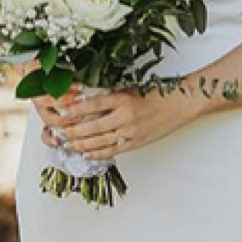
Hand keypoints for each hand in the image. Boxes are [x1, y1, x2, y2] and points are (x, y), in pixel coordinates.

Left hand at [32, 83, 198, 160]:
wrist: (180, 104)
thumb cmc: (158, 93)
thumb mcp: (133, 89)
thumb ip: (113, 96)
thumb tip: (89, 101)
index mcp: (124, 98)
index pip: (94, 105)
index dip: (76, 109)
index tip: (63, 112)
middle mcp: (125, 115)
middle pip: (93, 126)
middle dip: (74, 131)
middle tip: (60, 133)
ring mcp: (131, 131)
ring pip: (100, 141)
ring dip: (82, 143)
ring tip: (69, 144)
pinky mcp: (136, 142)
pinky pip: (113, 150)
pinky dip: (98, 153)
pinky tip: (87, 153)